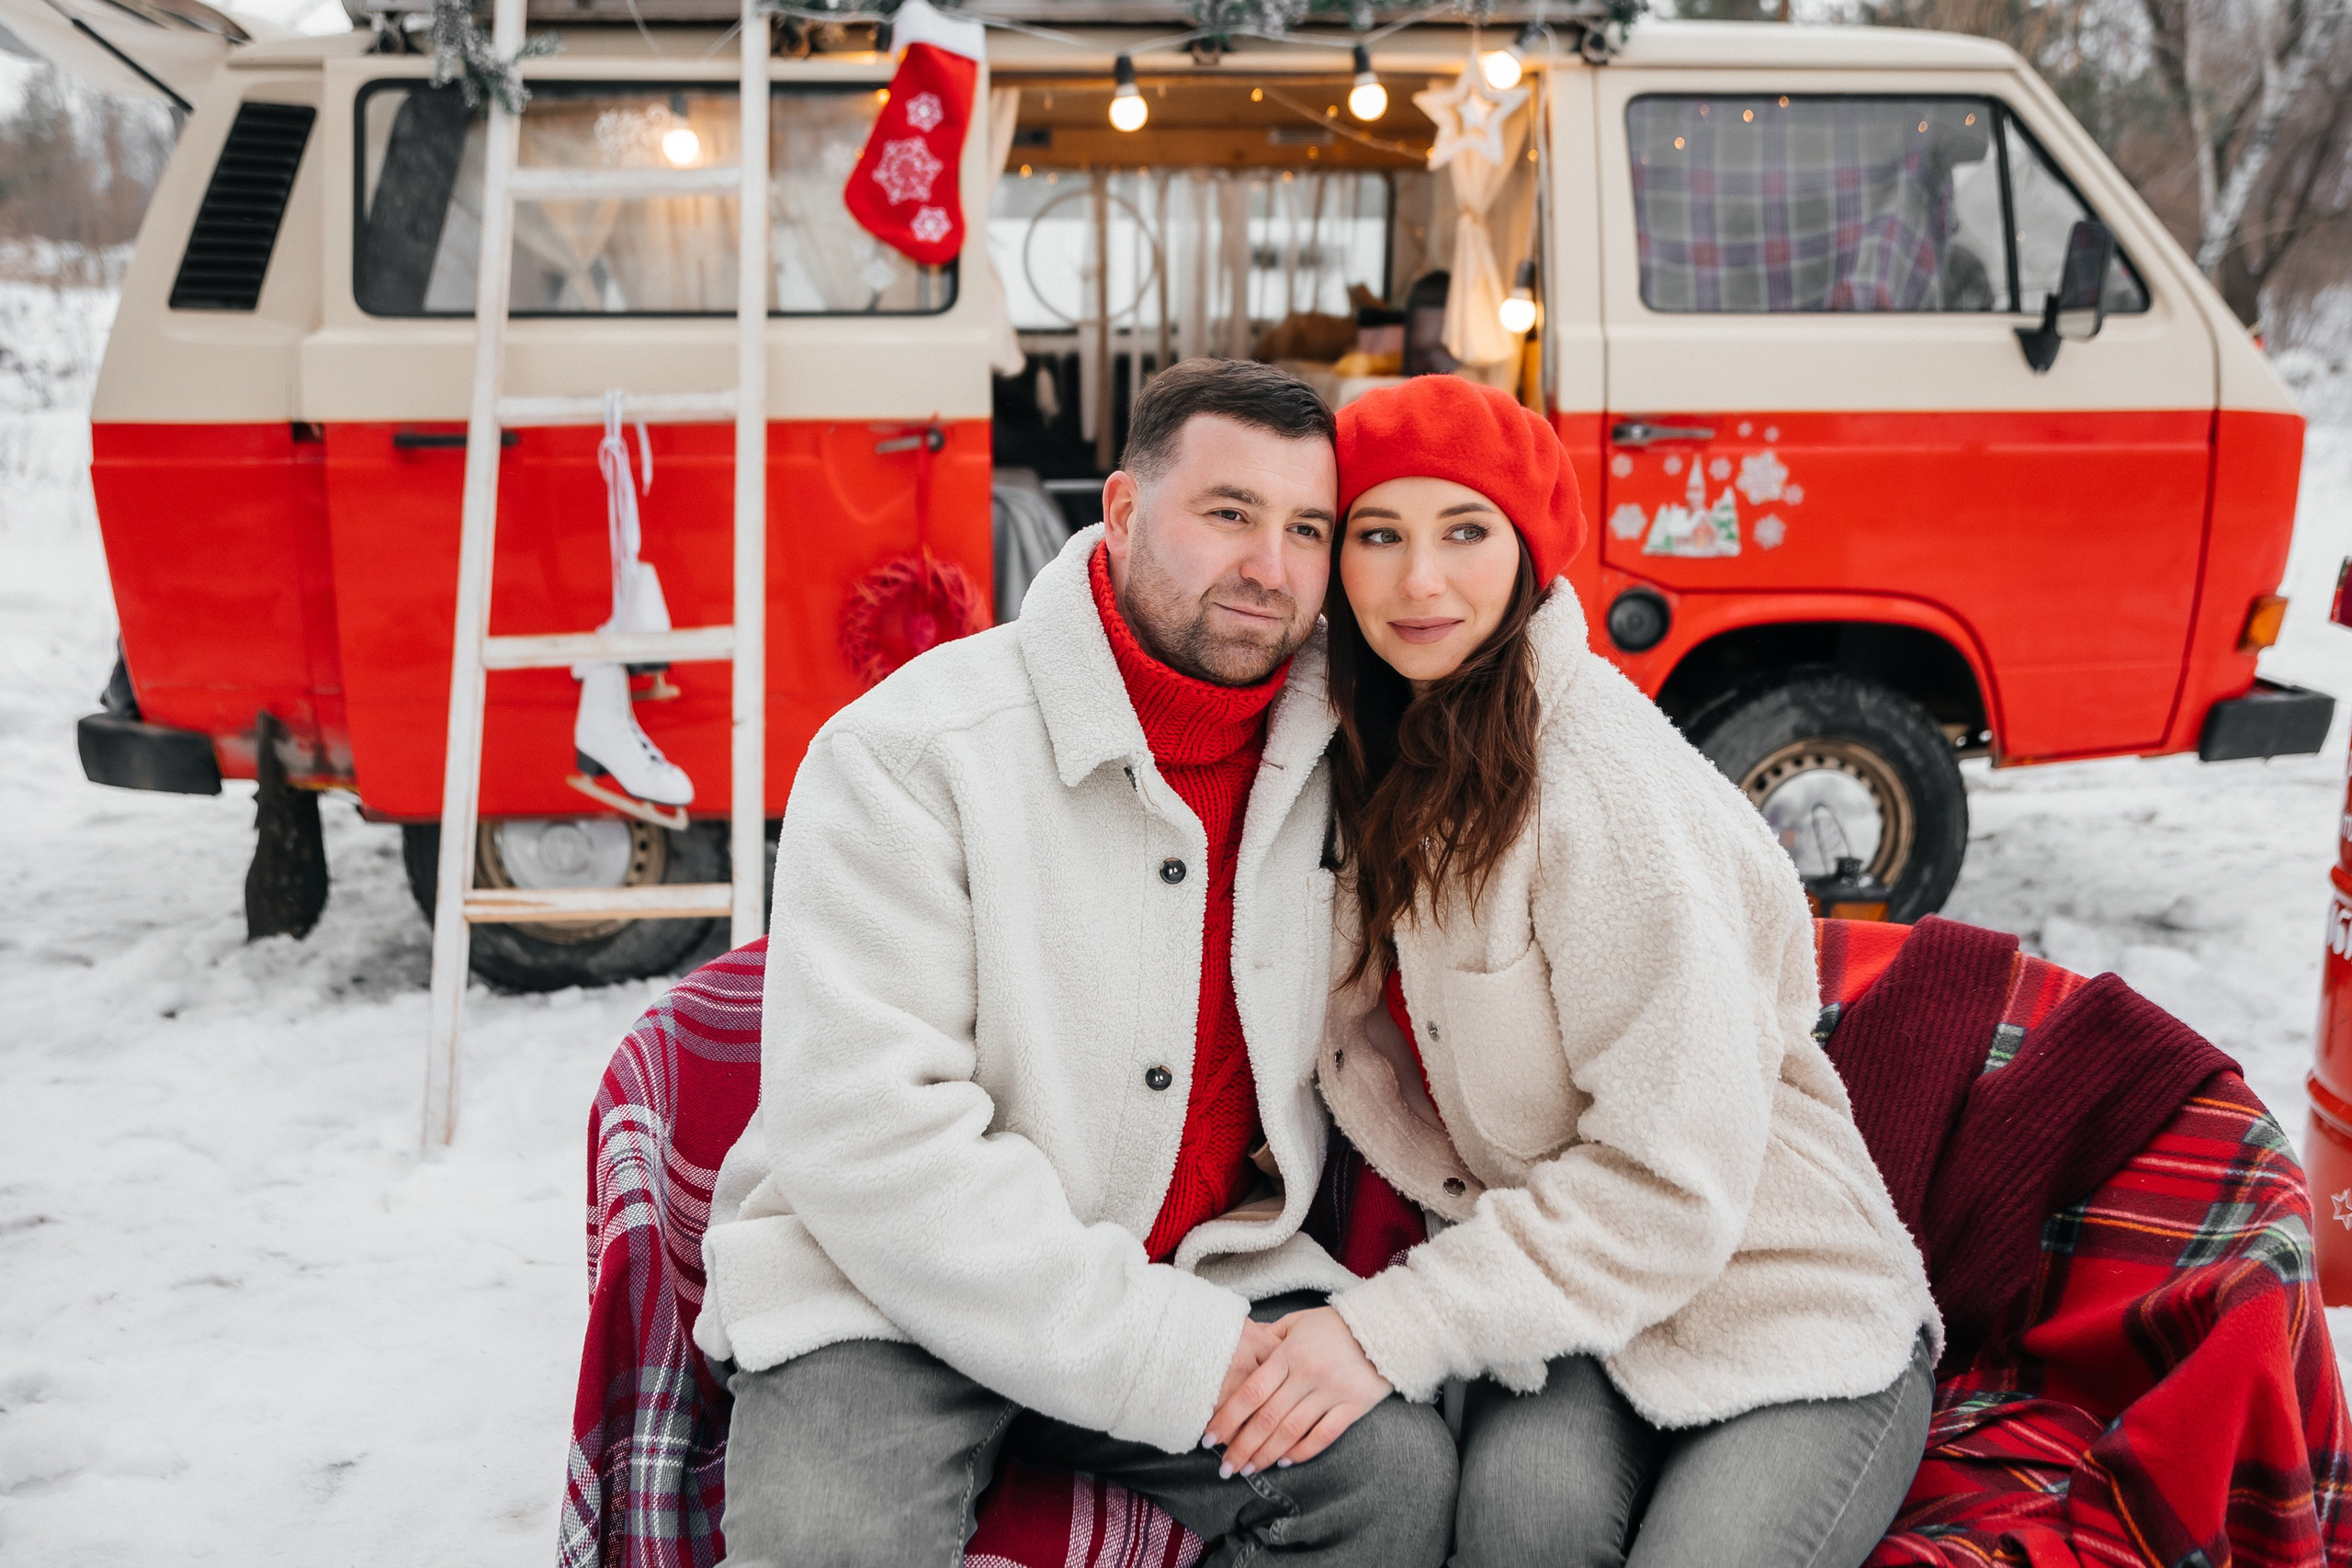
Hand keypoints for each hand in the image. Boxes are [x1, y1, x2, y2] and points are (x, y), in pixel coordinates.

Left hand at [1202, 1307, 1390, 1478]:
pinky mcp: (1353, 1406)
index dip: (1229, 1416)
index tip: (1210, 1437)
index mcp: (1290, 1353)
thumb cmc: (1337, 1324)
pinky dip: (1302, 1452)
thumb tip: (1243, 1345)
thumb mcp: (1300, 1322)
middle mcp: (1308, 1374)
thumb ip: (1271, 1336)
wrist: (1387, 1327)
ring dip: (1266, 1454)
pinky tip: (1284, 1462)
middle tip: (1224, 1466)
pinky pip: (1324, 1435)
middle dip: (1242, 1445)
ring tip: (1248, 1469)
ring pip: (1292, 1431)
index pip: (1252, 1390)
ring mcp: (1332, 1392)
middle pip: (1268, 1417)